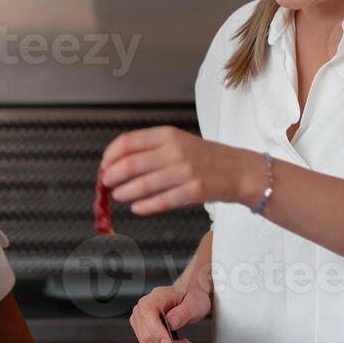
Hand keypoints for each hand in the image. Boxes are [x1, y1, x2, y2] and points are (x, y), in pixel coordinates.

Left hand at [100, 126, 260, 215]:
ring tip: (118, 196)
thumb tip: (116, 163)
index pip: (127, 142)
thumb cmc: (206, 158)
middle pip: (130, 164)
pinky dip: (144, 206)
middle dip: (111, 176)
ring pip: (142, 185)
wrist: (240, 171)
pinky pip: (161, 201)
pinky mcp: (194, 191)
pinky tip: (136, 208)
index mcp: (168, 134)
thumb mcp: (179, 142)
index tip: (104, 166)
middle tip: (106, 184)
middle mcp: (175, 150)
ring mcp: (185, 171)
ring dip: (124, 192)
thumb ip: (151, 149)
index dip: (110, 156)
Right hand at [129, 285, 209, 342]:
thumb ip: (182, 313)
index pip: (148, 314)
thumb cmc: (192, 296)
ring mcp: (141, 319)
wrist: (190, 296)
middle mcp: (144, 307)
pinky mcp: (143, 329)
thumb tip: (171, 323)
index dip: (157, 332)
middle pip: (147, 334)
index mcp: (156, 297)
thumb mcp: (194, 303)